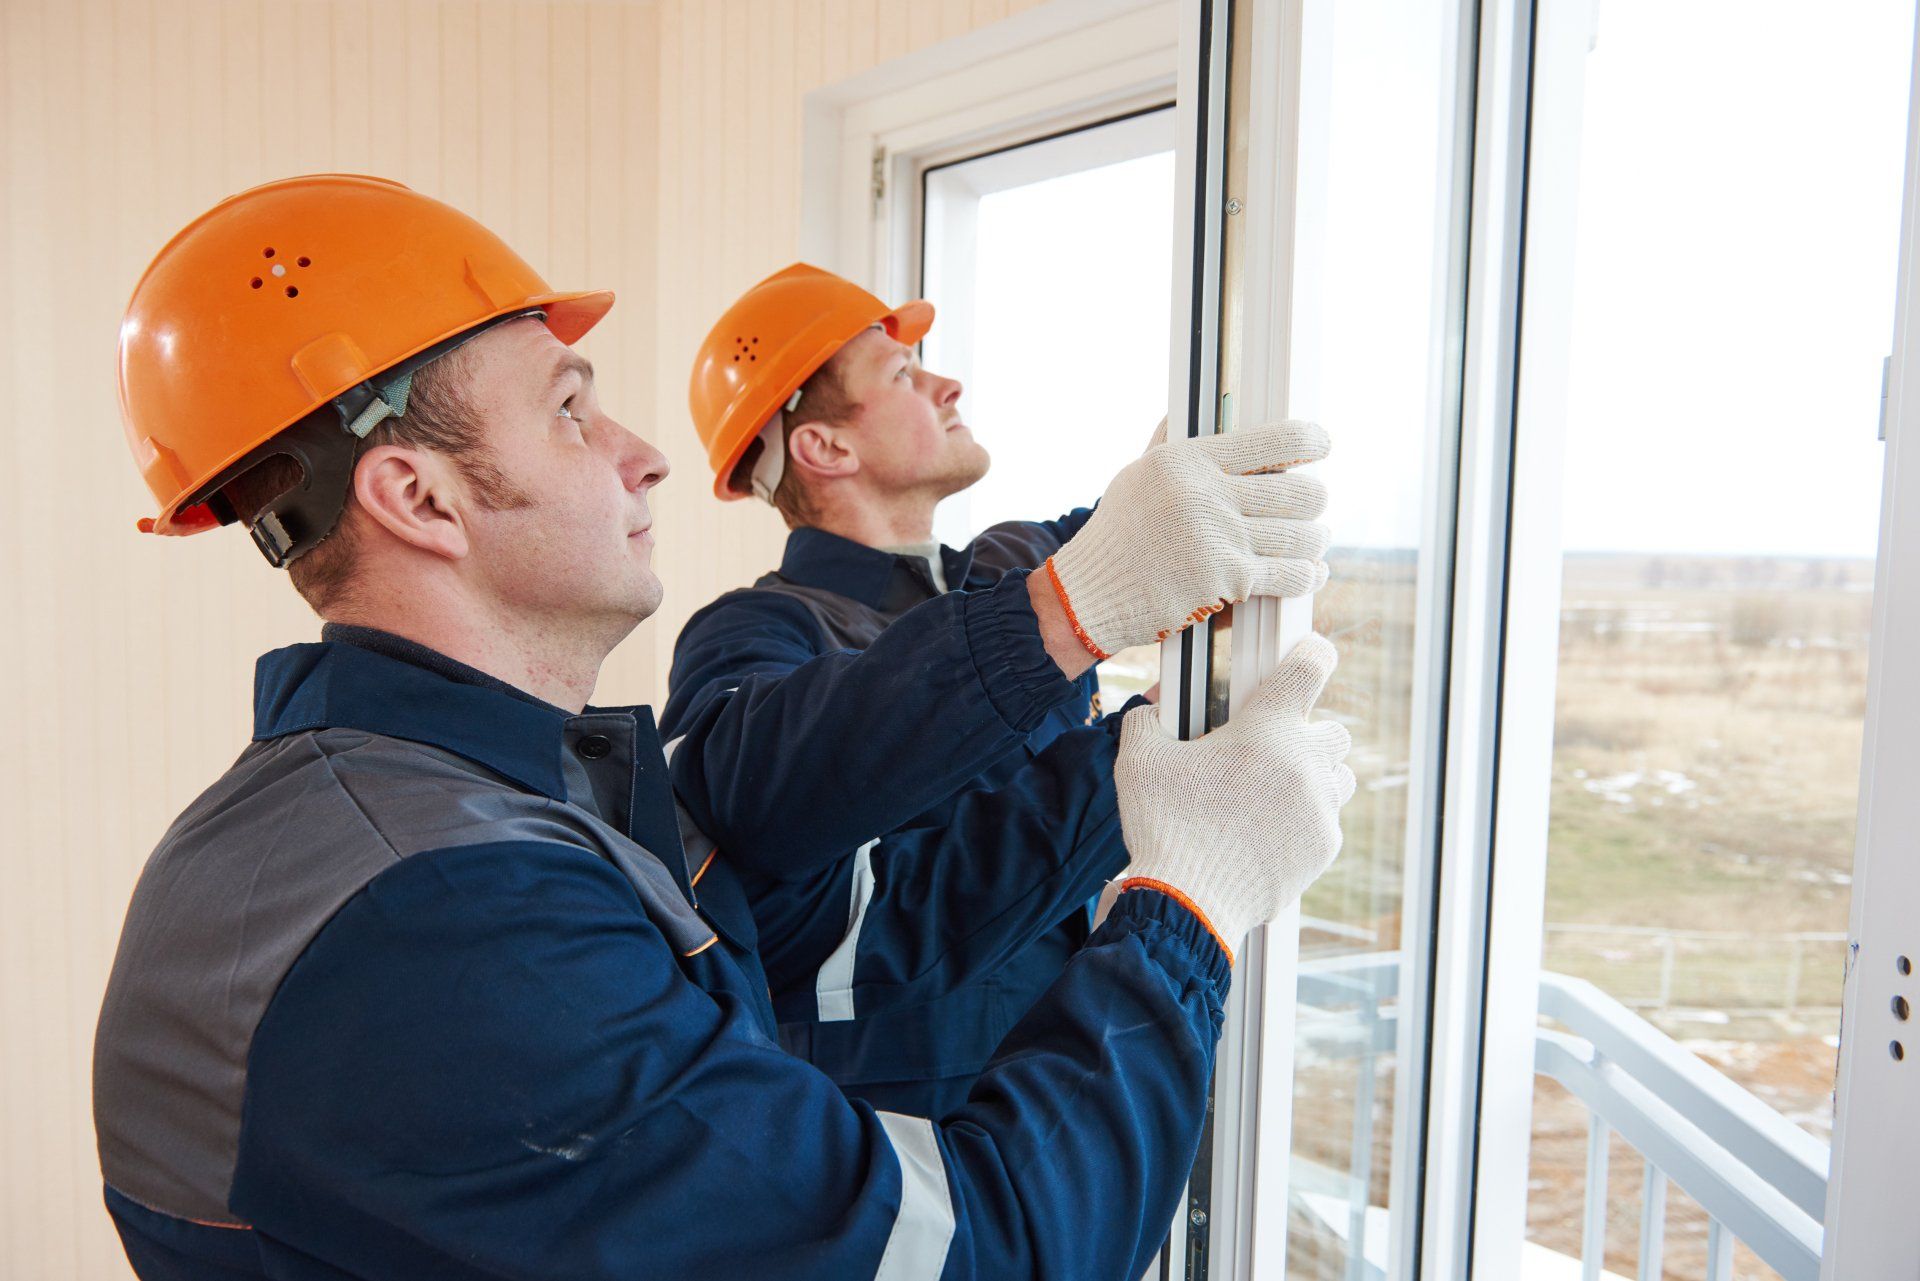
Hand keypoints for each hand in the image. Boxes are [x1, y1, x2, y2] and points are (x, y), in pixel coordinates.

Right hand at [1043, 421, 1330, 660]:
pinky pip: (1291, 575)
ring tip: (1315, 540)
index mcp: (1188, 460)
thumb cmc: (1116, 535)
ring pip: (1302, 535)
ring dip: (1315, 541)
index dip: (1310, 441)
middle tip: (1314, 505)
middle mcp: (1207, 494)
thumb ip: (1168, 444)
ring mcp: (1220, 538)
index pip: (1271, 441)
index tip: (1323, 445)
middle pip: (1298, 491)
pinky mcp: (1228, 580)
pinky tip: (1311, 573)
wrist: (1091, 594)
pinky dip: (1308, 575)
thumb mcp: (1136, 476)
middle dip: (1314, 500)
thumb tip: (1184, 410)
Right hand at [1112, 633, 1354, 962]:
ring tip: (1276, 794)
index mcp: (1265, 730)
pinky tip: (1269, 834)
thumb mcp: (1139, 761)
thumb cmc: (1165, 827)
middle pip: (1335, 731)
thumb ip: (1148, 721)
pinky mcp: (1323, 848)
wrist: (1188, 902)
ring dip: (1316, 778)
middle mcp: (1304, 764)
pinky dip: (1306, 823)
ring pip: (1340, 778)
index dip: (1314, 654)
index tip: (1313, 654)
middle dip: (1309, 735)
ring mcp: (1320, 809)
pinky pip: (1328, 824)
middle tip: (1273, 751)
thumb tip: (1152, 712)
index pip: (1309, 669)